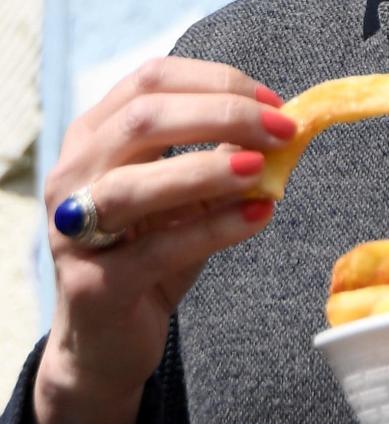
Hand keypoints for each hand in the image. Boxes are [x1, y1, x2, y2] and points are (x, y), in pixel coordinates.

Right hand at [43, 55, 292, 401]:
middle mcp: (73, 174)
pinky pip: (156, 249)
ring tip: (261, 169)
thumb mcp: (187, 197)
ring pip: (134, 183)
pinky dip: (213, 229)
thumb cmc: (148, 254)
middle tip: (281, 129)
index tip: (272, 101)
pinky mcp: (94, 285)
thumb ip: (220, 158)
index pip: (150, 80)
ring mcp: (75, 230)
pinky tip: (257, 217)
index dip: (216, 81)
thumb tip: (278, 123)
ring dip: (207, 170)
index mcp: (94, 136)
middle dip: (221, 115)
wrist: (107, 343)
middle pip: (143, 118)